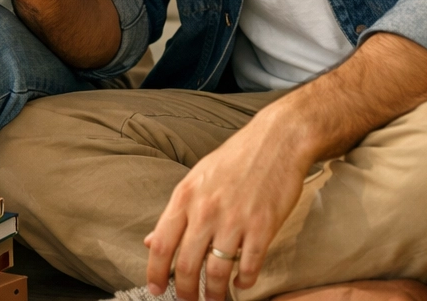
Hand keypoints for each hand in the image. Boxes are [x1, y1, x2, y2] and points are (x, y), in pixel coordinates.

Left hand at [145, 104, 314, 299]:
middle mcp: (206, 209)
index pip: (161, 243)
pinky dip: (245, 281)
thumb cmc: (234, 159)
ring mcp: (234, 219)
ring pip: (217, 273)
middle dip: (186, 293)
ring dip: (215, 295)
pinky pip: (249, 266)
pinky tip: (243, 283)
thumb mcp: (196, 178)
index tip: (155, 289)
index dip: (155, 272)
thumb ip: (176, 211)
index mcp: (185, 196)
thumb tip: (151, 240)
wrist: (275, 141)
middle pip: (187, 266)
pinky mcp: (262, 226)